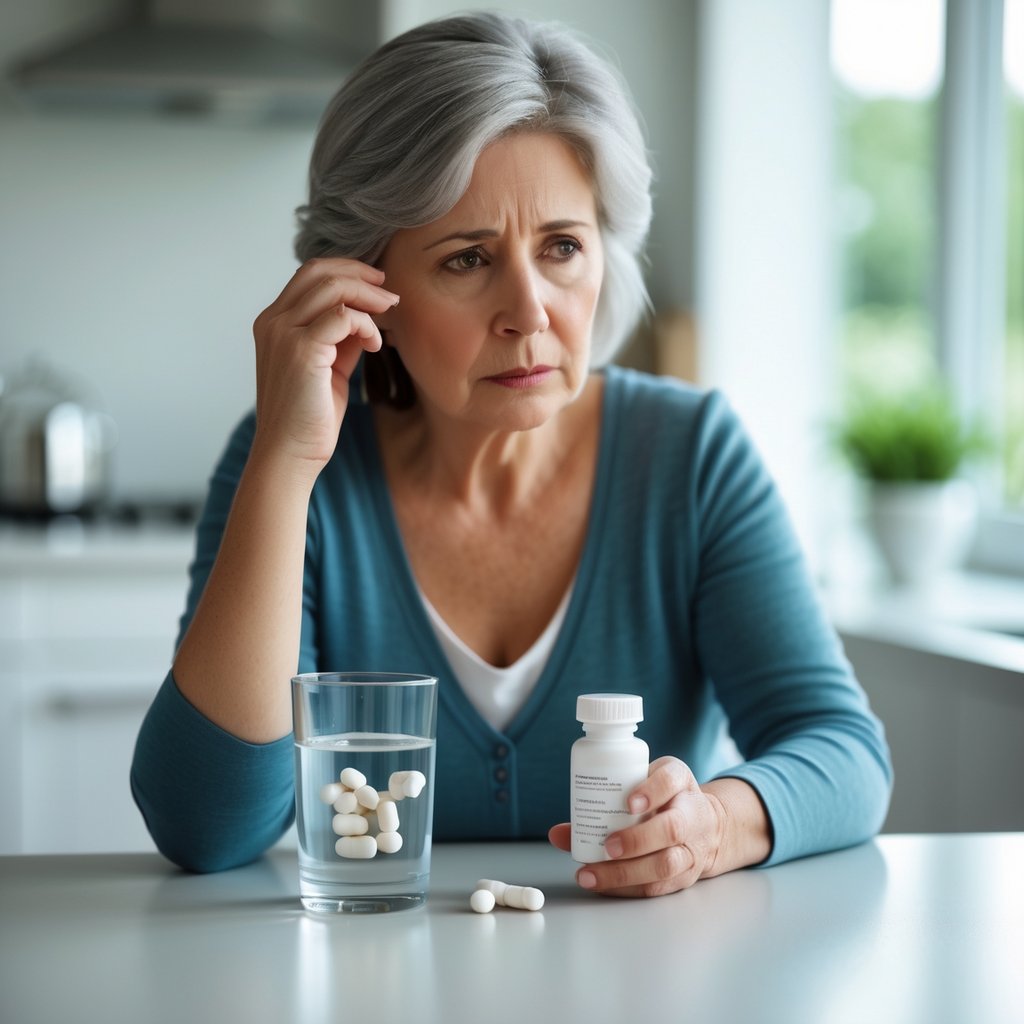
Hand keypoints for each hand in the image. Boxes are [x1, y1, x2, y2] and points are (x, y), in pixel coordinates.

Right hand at [250, 258, 398, 472]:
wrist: (290, 454)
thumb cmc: (309, 417)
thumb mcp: (327, 367)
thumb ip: (341, 339)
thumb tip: (366, 317)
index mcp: (274, 323)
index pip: (309, 275)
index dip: (346, 271)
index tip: (376, 283)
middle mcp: (273, 322)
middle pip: (318, 271)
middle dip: (360, 274)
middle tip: (389, 292)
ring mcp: (284, 333)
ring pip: (333, 289)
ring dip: (369, 297)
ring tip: (390, 312)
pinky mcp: (301, 350)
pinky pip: (343, 317)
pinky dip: (367, 325)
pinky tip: (376, 345)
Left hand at [548, 756, 741, 897]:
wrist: (709, 826)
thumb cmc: (665, 801)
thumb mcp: (643, 786)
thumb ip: (604, 802)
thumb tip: (556, 833)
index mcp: (680, 783)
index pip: (670, 780)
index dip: (651, 790)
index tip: (628, 802)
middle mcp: (692, 815)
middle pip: (671, 829)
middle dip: (637, 840)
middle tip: (607, 846)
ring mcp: (692, 849)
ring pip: (666, 865)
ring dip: (626, 873)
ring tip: (591, 875)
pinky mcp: (686, 876)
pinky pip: (658, 887)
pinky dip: (627, 889)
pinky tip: (602, 886)